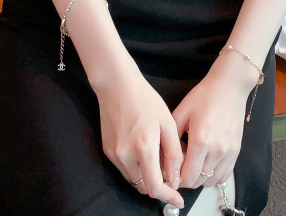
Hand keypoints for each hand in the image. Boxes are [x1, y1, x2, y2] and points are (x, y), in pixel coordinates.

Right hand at [94, 62, 184, 208]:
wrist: (117, 85)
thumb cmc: (145, 99)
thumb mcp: (167, 122)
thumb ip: (173, 152)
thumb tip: (175, 178)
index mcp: (144, 148)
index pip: (155, 187)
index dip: (168, 197)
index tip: (179, 200)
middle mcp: (126, 156)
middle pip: (143, 186)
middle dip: (158, 186)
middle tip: (170, 174)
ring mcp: (114, 155)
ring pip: (133, 179)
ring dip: (146, 177)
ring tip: (158, 161)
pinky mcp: (107, 151)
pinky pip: (125, 169)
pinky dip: (136, 168)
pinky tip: (144, 153)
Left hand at [172, 49, 259, 188]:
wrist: (229, 87)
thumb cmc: (203, 96)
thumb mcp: (182, 112)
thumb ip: (172, 137)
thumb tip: (164, 159)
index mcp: (200, 141)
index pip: (187, 176)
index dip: (176, 177)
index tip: (171, 169)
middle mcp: (217, 151)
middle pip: (198, 181)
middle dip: (186, 178)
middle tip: (180, 165)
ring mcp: (229, 152)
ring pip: (211, 181)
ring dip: (199, 178)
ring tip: (193, 163)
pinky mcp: (237, 151)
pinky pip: (224, 176)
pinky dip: (213, 175)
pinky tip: (206, 163)